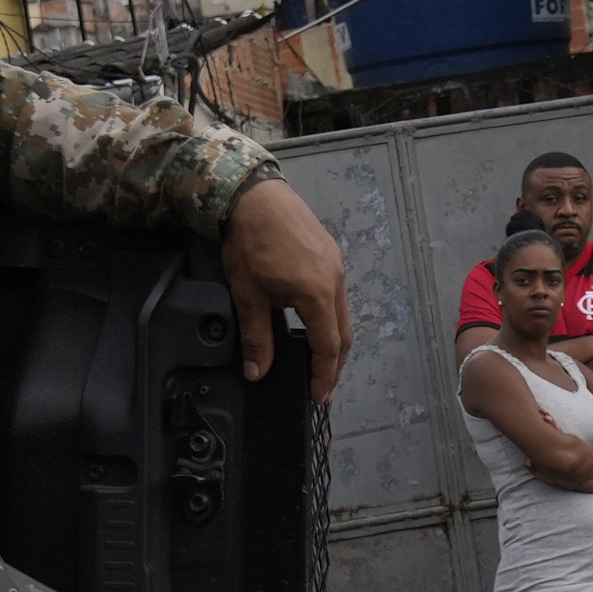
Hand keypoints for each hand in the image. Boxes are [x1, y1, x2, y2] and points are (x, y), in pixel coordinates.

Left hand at [220, 177, 352, 400]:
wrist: (256, 195)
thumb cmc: (251, 242)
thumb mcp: (249, 294)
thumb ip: (257, 337)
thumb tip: (256, 371)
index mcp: (318, 295)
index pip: (327, 347)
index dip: (324, 376)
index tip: (319, 397)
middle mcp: (336, 282)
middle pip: (343, 334)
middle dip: (334, 364)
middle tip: (322, 386)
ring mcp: (336, 266)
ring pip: (342, 314)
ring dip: (333, 341)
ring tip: (319, 360)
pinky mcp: (330, 255)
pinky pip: (337, 295)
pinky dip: (330, 318)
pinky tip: (314, 322)